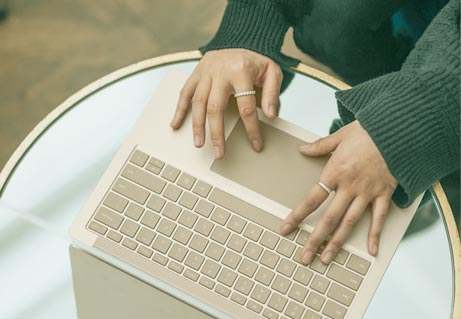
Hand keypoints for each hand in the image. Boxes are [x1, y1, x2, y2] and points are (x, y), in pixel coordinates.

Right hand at [170, 49, 282, 158]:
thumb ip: (272, 93)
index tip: (255, 145)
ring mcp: (205, 71)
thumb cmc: (256, 61)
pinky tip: (176, 124)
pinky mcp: (196, 72)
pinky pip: (185, 92)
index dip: (251, 128)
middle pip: (215, 107)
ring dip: (197, 125)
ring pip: (198, 102)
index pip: (246, 106)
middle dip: (216, 132)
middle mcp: (220, 71)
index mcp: (241, 71)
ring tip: (199, 143)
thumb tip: (270, 115)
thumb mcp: (272, 72)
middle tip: (218, 152)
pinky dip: (179, 109)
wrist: (240, 40)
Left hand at [280, 120, 397, 263]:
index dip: (297, 216)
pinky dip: (375, 235)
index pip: (311, 199)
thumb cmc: (369, 130)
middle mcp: (349, 186)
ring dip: (337, 243)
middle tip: (305, 256)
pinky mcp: (384, 194)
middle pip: (328, 218)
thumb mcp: (340, 135)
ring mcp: (367, 192)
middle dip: (315, 239)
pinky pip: (379, 218)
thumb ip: (320, 146)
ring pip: (349, 223)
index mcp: (335, 172)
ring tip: (327, 258)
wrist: (398, 130)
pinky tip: (371, 250)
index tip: (285, 229)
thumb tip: (303, 149)